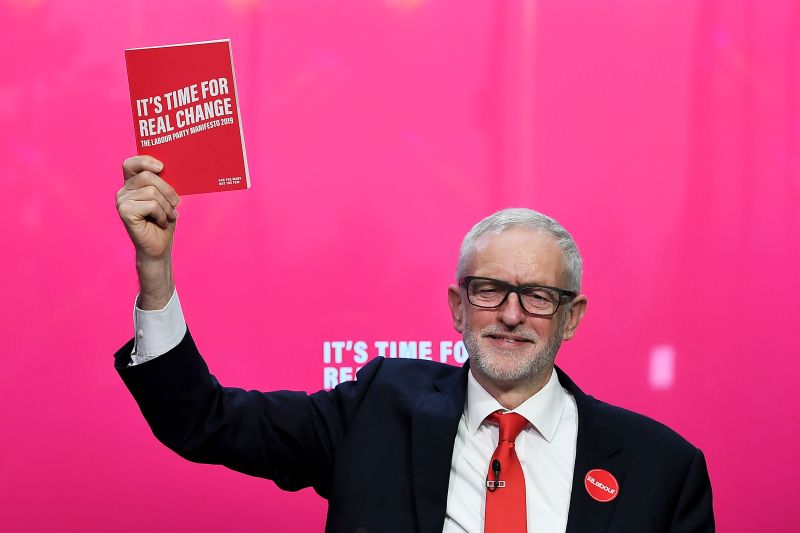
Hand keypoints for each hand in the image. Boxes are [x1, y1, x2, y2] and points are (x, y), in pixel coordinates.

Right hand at [116, 156, 180, 308]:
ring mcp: (121, 202)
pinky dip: (162, 214)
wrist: (159, 247)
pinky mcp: (125, 212)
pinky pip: (151, 205)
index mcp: (131, 184)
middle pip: (148, 177)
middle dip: (168, 191)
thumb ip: (162, 182)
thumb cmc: (163, 221)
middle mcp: (123, 191)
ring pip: (152, 192)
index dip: (145, 160)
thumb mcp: (166, 198)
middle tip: (175, 204)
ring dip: (167, 206)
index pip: (131, 163)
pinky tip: (160, 222)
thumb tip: (168, 167)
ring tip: (168, 216)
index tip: (162, 167)